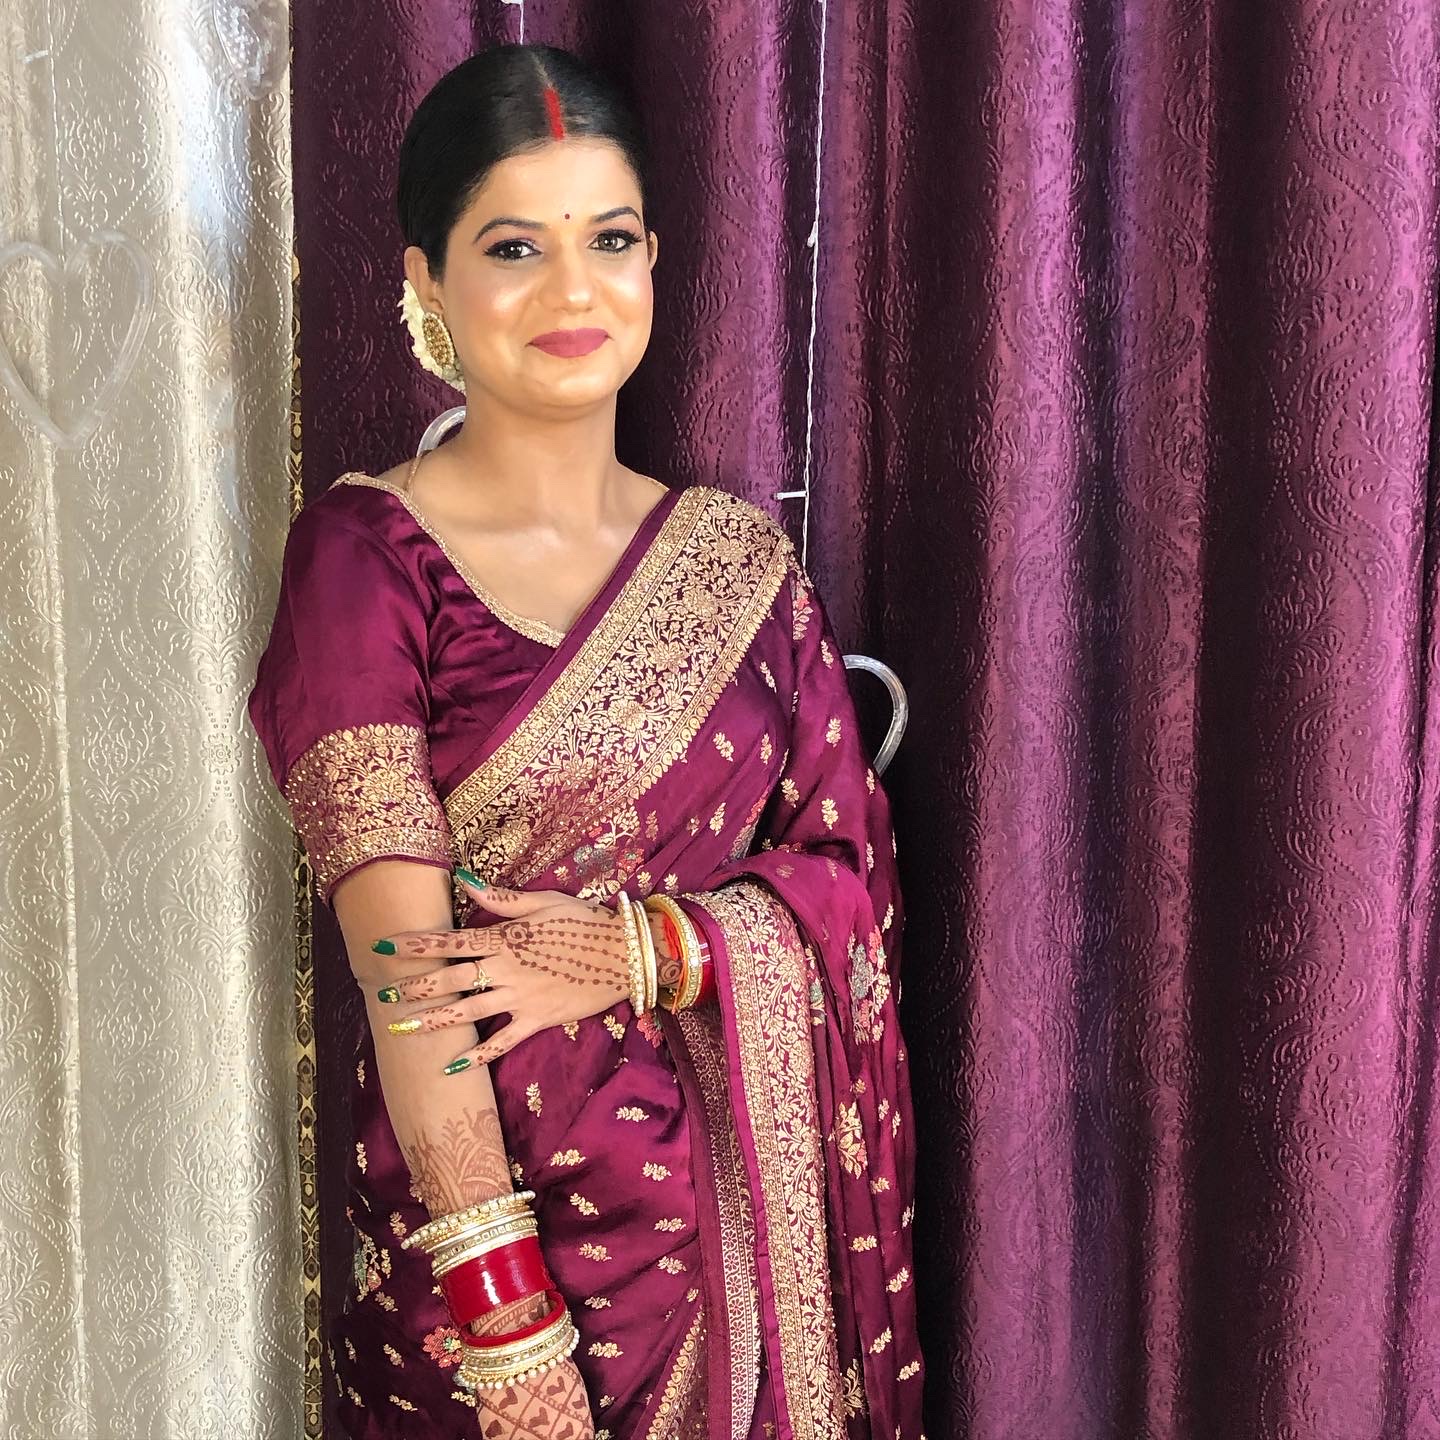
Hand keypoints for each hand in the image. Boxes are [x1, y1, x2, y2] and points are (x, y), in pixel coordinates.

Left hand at [369, 875, 641, 1072]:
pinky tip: (453, 1067)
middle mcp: (506, 969)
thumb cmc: (583, 921)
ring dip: (432, 1021)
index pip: (450, 940)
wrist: (623, 953)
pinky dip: (477, 1056)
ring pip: (467, 1012)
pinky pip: (502, 1042)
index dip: (415, 944)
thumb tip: (463, 878)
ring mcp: (519, 997)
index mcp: (504, 938)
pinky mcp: (536, 1019)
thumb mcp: (542, 901)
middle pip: (450, 979)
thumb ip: (499, 897)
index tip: (383, 946)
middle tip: (381, 997)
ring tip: (402, 1030)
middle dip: (414, 988)